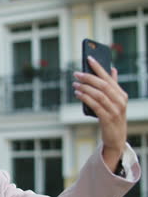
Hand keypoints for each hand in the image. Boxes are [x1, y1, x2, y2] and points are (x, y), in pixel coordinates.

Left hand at [72, 56, 127, 171]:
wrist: (116, 138)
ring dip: (85, 88)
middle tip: (76, 73)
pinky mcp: (107, 118)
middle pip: (102, 85)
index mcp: (121, 94)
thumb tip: (112, 69)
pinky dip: (86, 98)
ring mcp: (115, 110)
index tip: (89, 58)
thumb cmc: (112, 116)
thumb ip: (112, 86)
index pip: (109, 77)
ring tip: (74, 84)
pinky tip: (78, 94)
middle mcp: (120, 100)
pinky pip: (95, 105)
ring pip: (98, 94)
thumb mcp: (114, 101)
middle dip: (88, 77)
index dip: (99, 67)